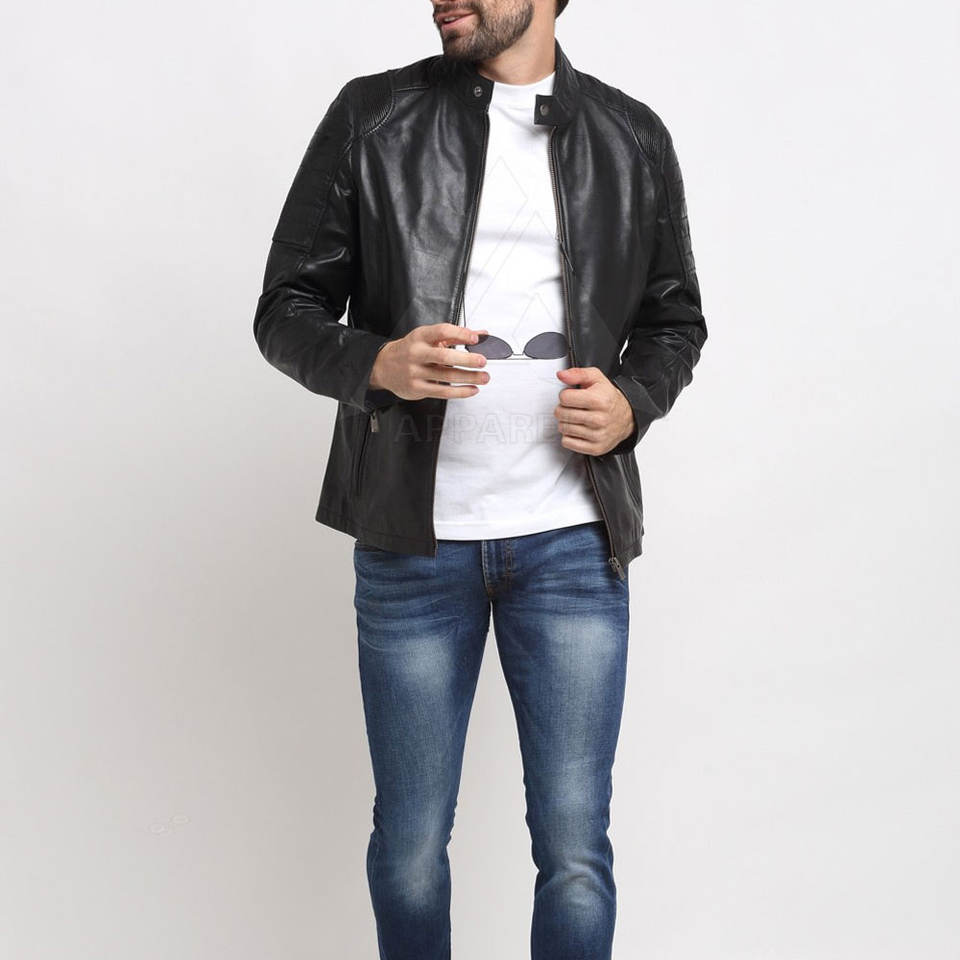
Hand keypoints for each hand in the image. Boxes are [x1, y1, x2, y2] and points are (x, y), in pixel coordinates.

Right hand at [369, 323, 489, 399]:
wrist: (383, 366)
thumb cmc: (410, 350)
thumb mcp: (429, 338)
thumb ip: (455, 336)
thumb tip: (481, 335)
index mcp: (420, 337)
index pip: (442, 331)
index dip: (460, 334)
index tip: (475, 339)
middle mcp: (416, 353)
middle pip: (444, 356)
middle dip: (466, 359)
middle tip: (482, 361)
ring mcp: (415, 372)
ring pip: (446, 376)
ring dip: (468, 377)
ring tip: (483, 377)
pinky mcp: (417, 388)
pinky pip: (442, 392)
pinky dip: (460, 392)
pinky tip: (471, 389)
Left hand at [554, 366, 635, 455]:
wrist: (626, 418)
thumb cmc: (608, 398)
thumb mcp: (596, 379)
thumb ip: (577, 374)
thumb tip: (562, 375)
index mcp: (598, 400)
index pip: (564, 398)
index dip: (565, 395)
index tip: (572, 396)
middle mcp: (599, 419)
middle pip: (561, 414)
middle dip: (563, 409)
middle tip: (572, 408)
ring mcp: (597, 435)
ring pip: (563, 428)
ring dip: (566, 423)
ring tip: (576, 418)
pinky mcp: (595, 448)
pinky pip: (567, 442)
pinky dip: (569, 436)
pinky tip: (578, 430)